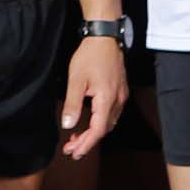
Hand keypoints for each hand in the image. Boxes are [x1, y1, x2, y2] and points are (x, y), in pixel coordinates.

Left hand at [60, 36, 128, 159]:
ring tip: (76, 138)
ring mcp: (121, 95)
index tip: (74, 152)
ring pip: (109, 122)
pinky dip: (100, 122)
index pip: (97, 130)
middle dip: (87, 141)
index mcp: (107, 99)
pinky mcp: (120, 90)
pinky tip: (89, 121)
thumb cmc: (90, 55)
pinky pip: (112, 113)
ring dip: (93, 132)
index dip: (86, 144)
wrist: (105, 37)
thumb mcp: (76, 80)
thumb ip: (72, 104)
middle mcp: (118, 100)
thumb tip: (68, 125)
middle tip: (71, 148)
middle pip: (104, 129)